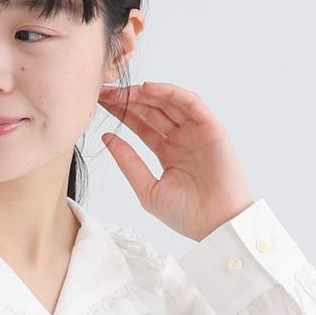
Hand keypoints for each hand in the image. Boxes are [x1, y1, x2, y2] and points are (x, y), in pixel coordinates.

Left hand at [97, 81, 255, 241]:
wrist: (215, 226)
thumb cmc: (185, 214)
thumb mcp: (147, 188)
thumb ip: (128, 162)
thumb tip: (107, 137)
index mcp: (167, 152)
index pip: (141, 126)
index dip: (121, 113)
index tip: (100, 104)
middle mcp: (181, 139)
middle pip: (152, 111)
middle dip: (129, 100)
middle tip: (106, 93)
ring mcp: (196, 132)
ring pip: (169, 103)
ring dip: (147, 93)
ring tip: (124, 90)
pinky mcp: (211, 128)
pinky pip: (191, 104)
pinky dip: (171, 93)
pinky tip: (149, 89)